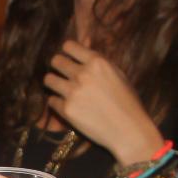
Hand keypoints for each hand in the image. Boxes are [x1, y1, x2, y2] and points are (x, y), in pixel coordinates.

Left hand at [43, 40, 161, 161]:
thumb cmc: (128, 103)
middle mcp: (83, 74)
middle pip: (55, 61)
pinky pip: (51, 101)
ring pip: (48, 80)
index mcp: (98, 62)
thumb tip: (82, 46)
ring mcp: (73, 92)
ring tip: (61, 89)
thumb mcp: (118, 75)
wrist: (129, 131)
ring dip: (53, 84)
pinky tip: (69, 107)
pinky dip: (58, 103)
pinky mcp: (66, 110)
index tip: (68, 58)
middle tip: (63, 75)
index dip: (66, 52)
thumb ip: (98, 63)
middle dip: (58, 67)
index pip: (69, 46)